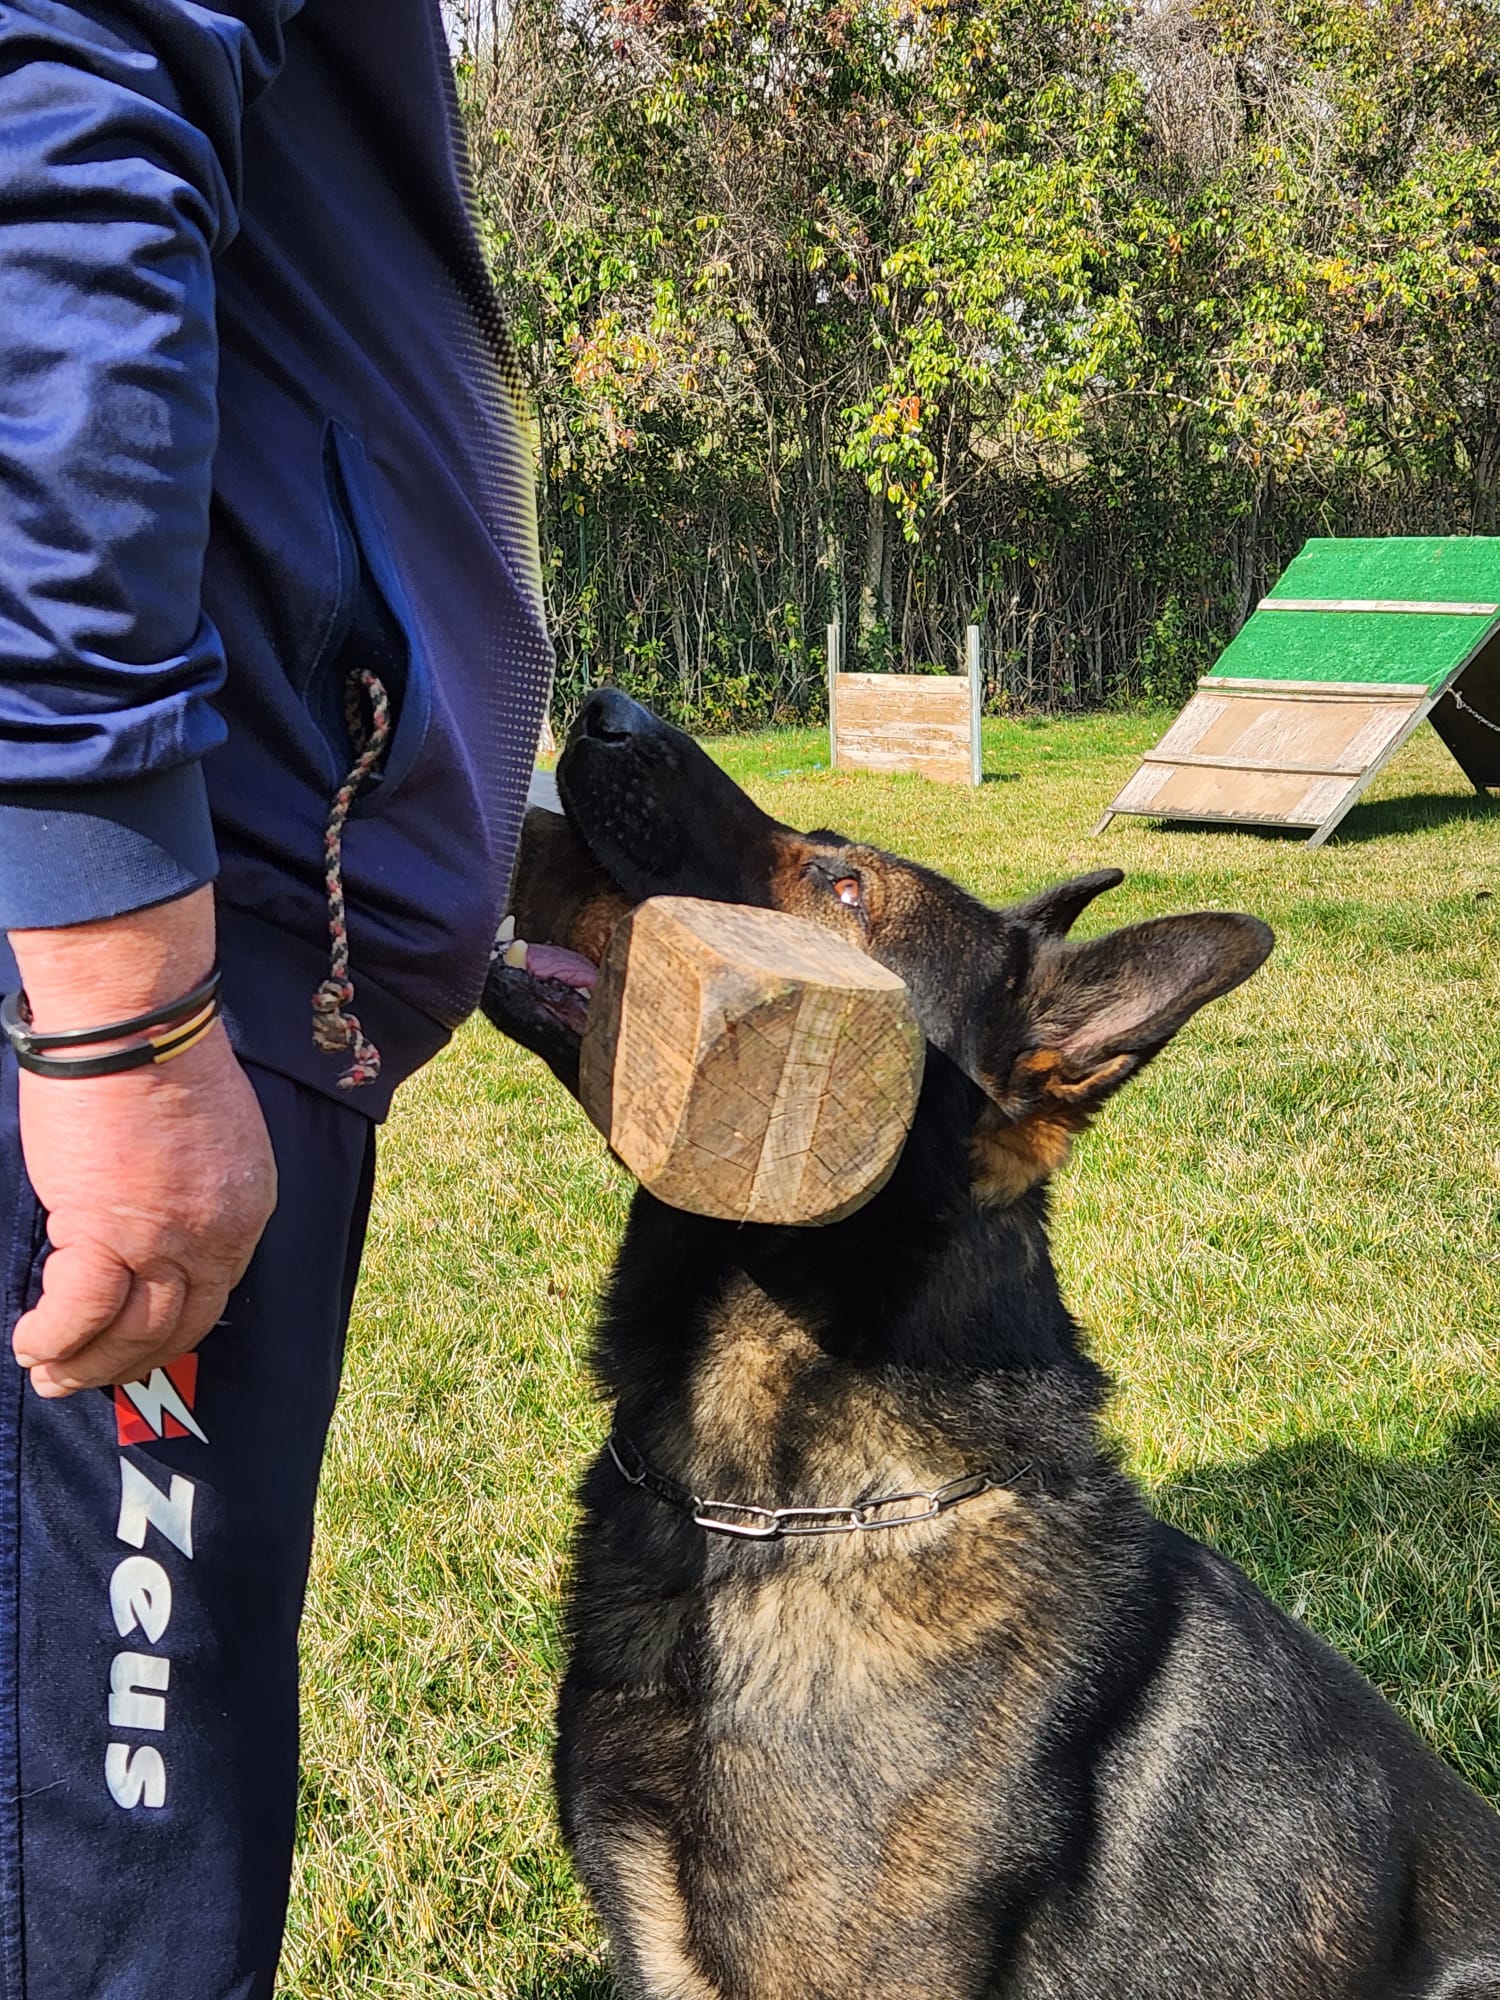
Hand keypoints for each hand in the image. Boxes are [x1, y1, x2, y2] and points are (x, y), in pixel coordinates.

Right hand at [8, 888, 276, 1395]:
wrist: (136, 1024)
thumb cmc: (159, 1058)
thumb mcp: (208, 1137)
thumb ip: (191, 1191)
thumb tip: (150, 1225)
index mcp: (245, 1207)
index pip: (212, 1295)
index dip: (167, 1330)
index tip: (133, 1344)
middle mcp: (217, 1235)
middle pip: (176, 1327)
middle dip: (127, 1362)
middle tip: (81, 1376)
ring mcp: (166, 1240)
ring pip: (131, 1332)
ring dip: (86, 1363)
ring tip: (48, 1372)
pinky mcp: (109, 1231)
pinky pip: (82, 1310)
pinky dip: (55, 1336)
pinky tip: (31, 1342)